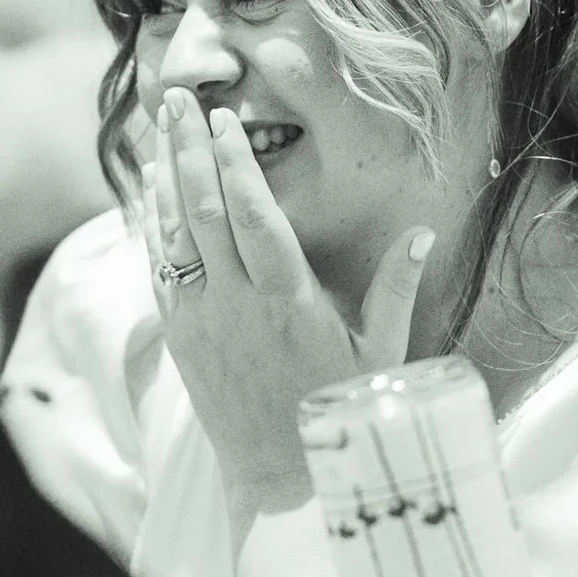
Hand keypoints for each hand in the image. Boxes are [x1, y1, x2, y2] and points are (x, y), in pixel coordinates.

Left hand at [147, 86, 431, 518]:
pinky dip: (154, 220)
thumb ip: (396, 289)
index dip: (236, 166)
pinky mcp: (181, 336)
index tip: (225, 120)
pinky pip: (161, 266)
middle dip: (191, 148)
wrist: (282, 481)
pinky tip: (153, 184)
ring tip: (160, 122)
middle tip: (179, 96)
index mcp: (289, 303)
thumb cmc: (340, 411)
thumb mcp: (381, 353)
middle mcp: (237, 306)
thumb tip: (424, 233)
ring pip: (175, 232)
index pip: (254, 218)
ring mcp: (203, 319)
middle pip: (204, 211)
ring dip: (166, 173)